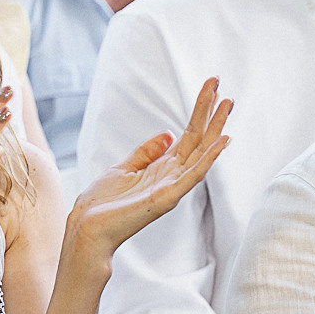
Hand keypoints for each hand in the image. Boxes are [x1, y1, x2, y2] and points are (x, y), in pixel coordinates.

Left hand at [66, 78, 230, 267]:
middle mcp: (172, 176)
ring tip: (228, 103)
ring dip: (216, 127)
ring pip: (201, 152)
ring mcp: (173, 186)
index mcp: (162, 168)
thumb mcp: (123, 168)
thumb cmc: (102, 204)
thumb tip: (168, 133)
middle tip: (220, 85)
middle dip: (209, 112)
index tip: (210, 89)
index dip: (198, 112)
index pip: (188, 136)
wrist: (87, 228)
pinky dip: (209, 157)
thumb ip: (146, 152)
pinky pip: (194, 175)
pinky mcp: (168, 197)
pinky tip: (222, 140)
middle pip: (198, 138)